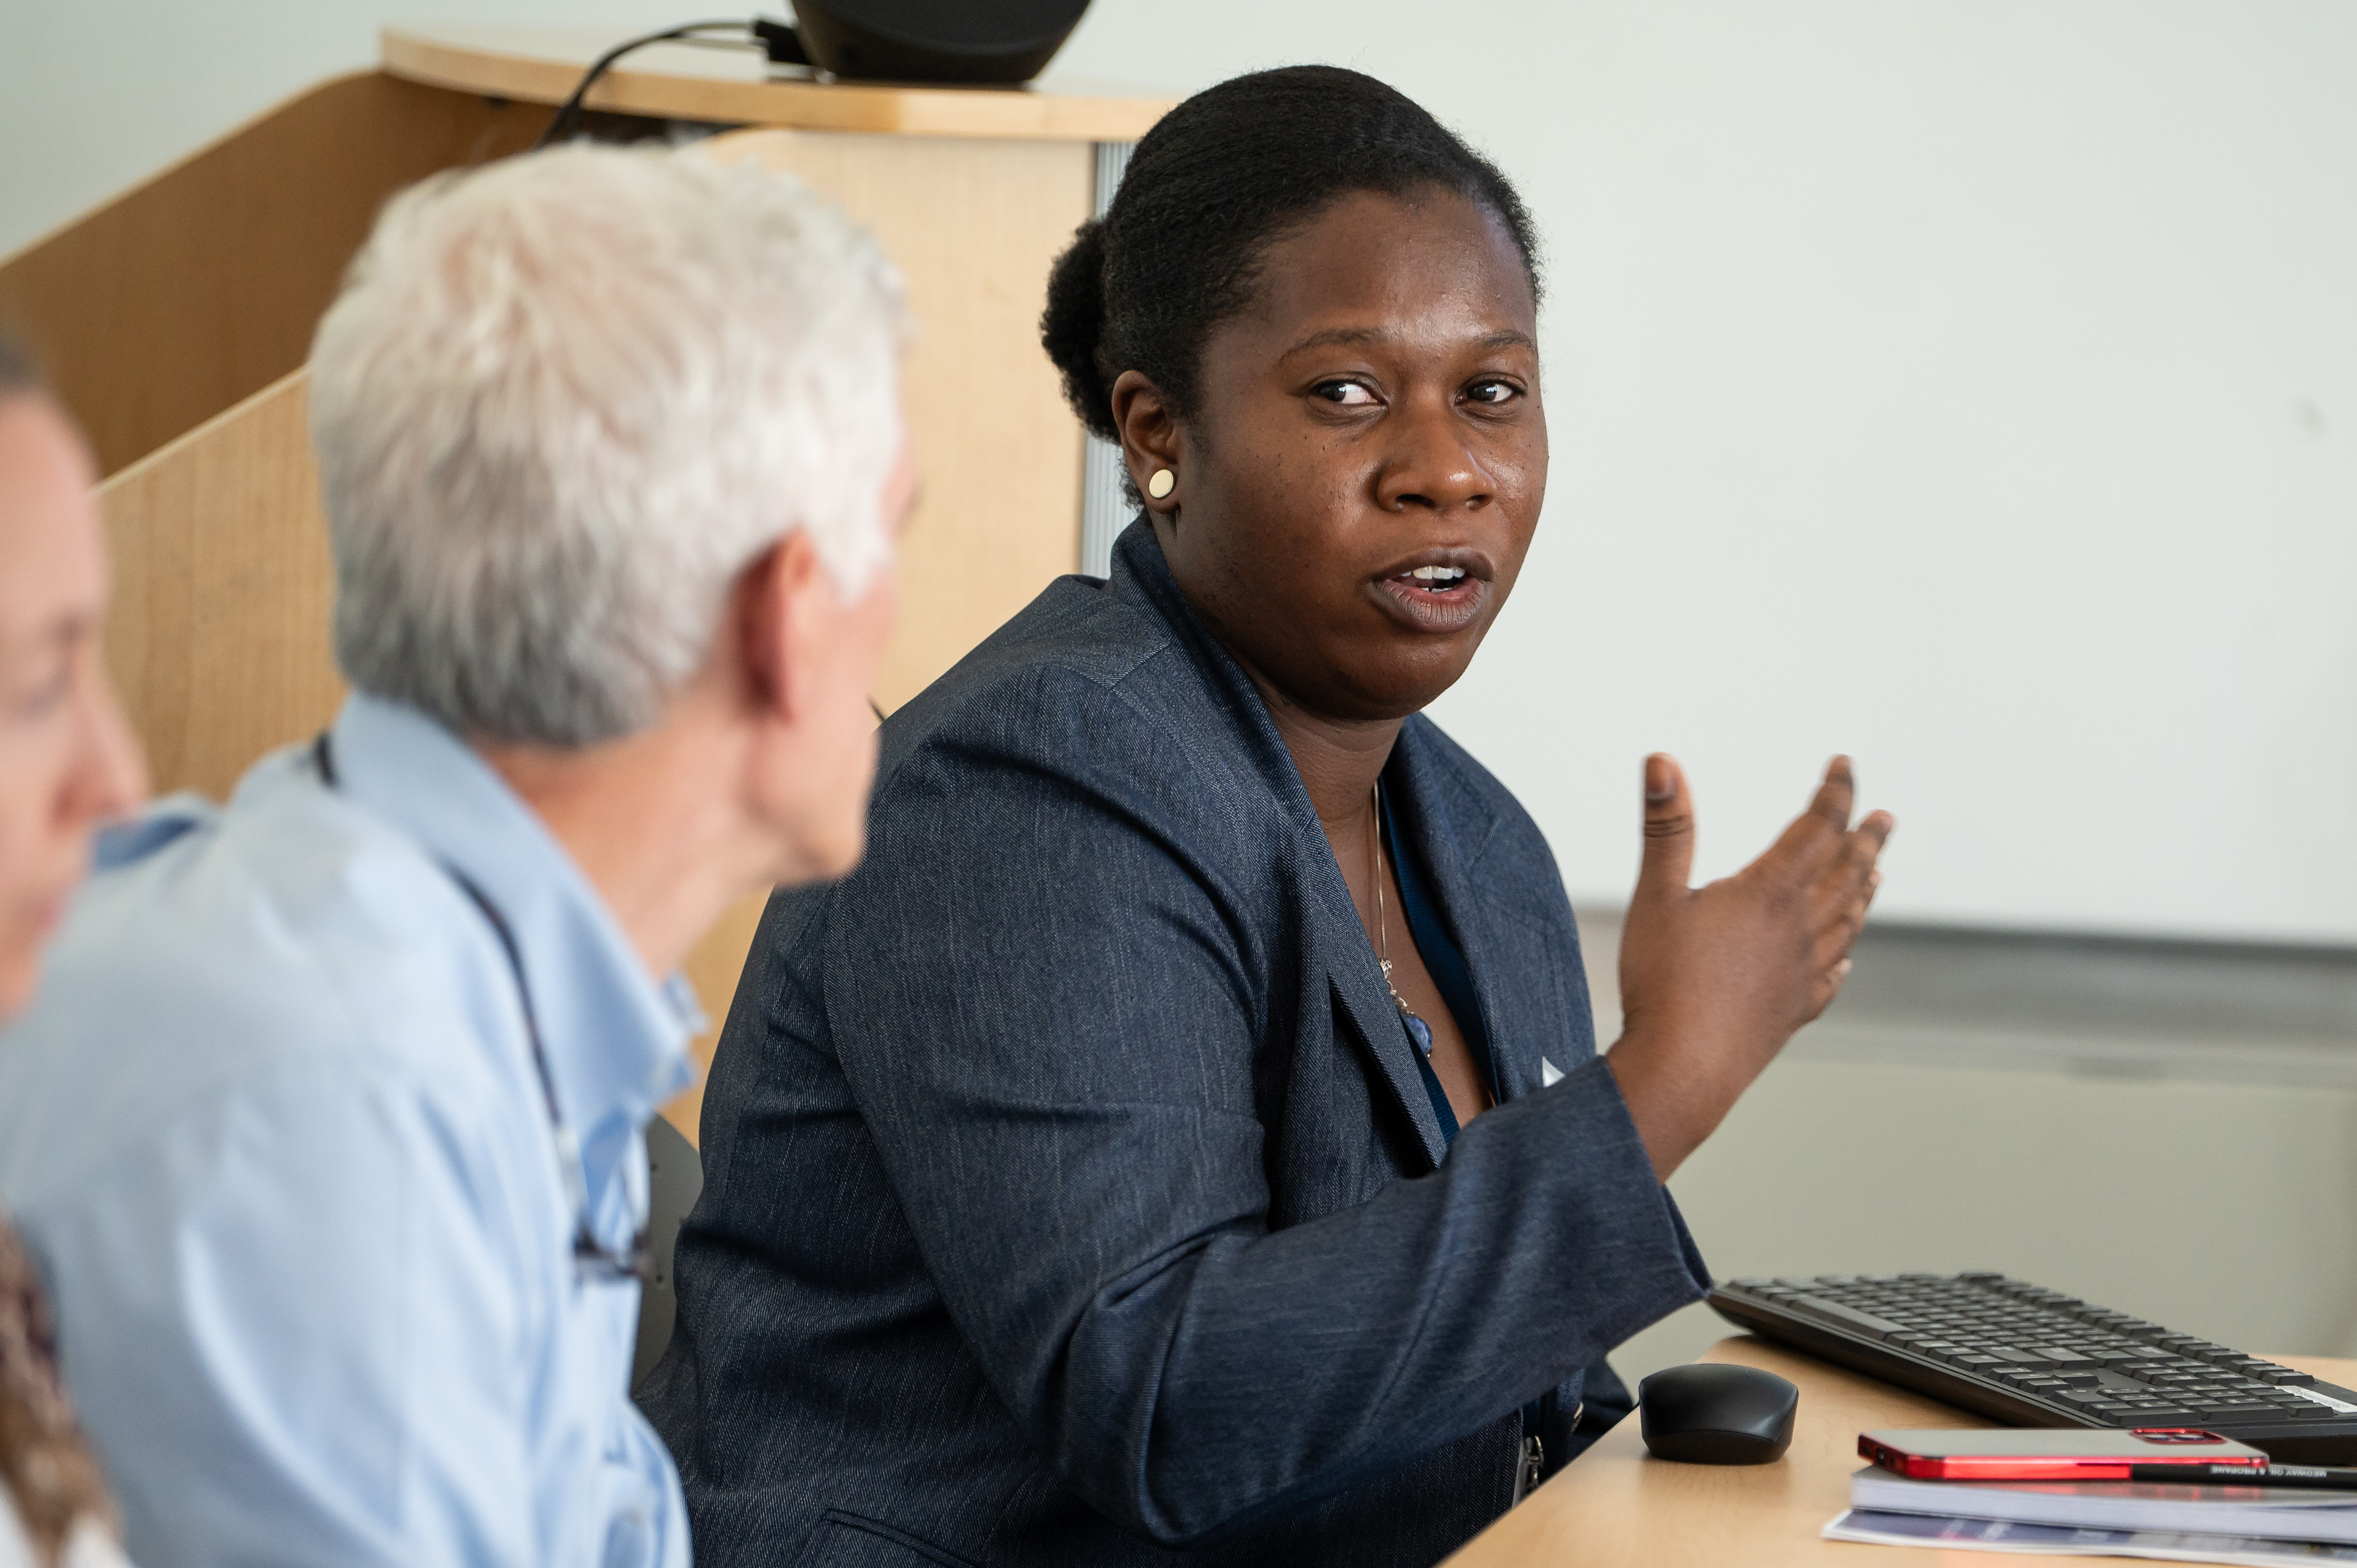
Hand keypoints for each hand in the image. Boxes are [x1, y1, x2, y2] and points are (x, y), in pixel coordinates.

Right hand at [1604, 754, 1893, 1179]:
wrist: (1683, 1068)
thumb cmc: (1664, 983)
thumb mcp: (1656, 896)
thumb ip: (1667, 827)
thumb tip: (1662, 761)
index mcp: (1769, 893)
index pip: (1817, 827)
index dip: (1835, 792)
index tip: (1844, 766)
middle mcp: (1799, 929)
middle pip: (1846, 873)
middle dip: (1866, 839)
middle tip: (1885, 819)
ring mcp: (1803, 974)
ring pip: (1847, 922)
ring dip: (1863, 891)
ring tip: (1876, 874)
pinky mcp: (1794, 1011)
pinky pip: (1832, 979)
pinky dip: (1844, 958)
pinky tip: (1846, 959)